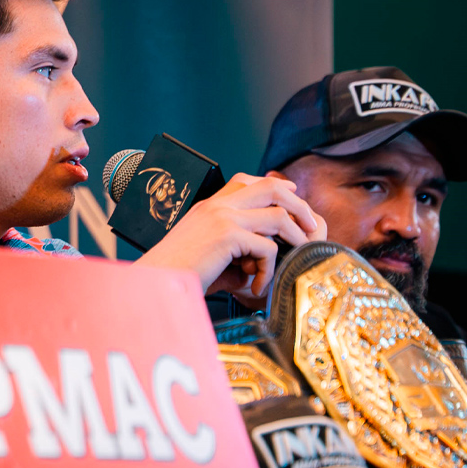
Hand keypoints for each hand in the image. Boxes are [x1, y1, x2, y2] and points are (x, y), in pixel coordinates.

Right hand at [134, 173, 326, 302]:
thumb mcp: (206, 252)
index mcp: (210, 205)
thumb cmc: (178, 275)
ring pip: (278, 215)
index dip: (276, 186)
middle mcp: (218, 205)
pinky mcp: (227, 235)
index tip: (292, 199)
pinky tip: (256, 287)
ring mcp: (223, 217)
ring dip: (295, 238)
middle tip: (312, 227)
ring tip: (297, 256)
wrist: (154, 282)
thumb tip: (262, 257)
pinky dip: (269, 270)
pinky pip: (267, 248)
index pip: (247, 180)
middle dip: (299, 205)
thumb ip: (234, 247)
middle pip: (272, 187)